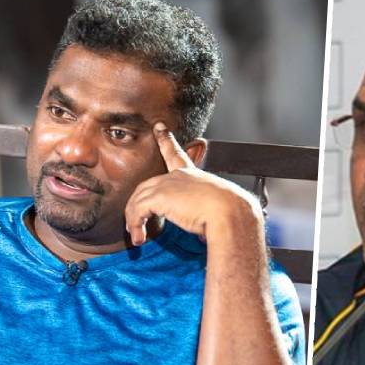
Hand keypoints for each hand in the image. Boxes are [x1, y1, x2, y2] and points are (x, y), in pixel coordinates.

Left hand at [124, 123, 261, 245]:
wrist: (231, 213)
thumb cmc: (231, 214)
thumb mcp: (216, 210)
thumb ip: (204, 217)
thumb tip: (203, 235)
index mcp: (194, 175)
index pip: (176, 153)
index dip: (166, 140)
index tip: (159, 128)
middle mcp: (179, 175)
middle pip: (147, 185)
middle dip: (136, 202)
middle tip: (133, 223)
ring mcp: (168, 184)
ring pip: (139, 199)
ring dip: (135, 219)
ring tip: (138, 236)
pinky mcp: (159, 196)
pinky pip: (137, 210)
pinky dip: (136, 224)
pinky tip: (140, 237)